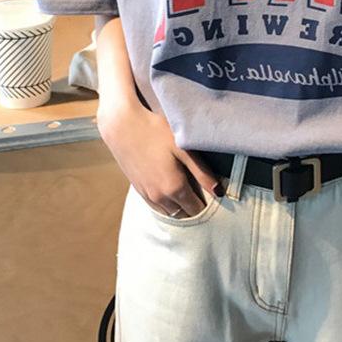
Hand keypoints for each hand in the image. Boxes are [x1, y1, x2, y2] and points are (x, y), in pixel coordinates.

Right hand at [96, 98, 223, 217]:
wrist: (122, 126)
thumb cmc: (156, 131)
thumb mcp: (183, 148)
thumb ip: (202, 172)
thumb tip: (219, 192)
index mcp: (174, 188)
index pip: (197, 210)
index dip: (208, 205)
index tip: (214, 196)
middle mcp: (160, 198)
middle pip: (184, 215)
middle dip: (195, 210)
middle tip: (203, 194)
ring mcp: (147, 196)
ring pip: (170, 213)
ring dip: (180, 208)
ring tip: (189, 193)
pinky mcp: (138, 190)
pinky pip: (157, 208)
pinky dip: (167, 205)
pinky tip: (172, 192)